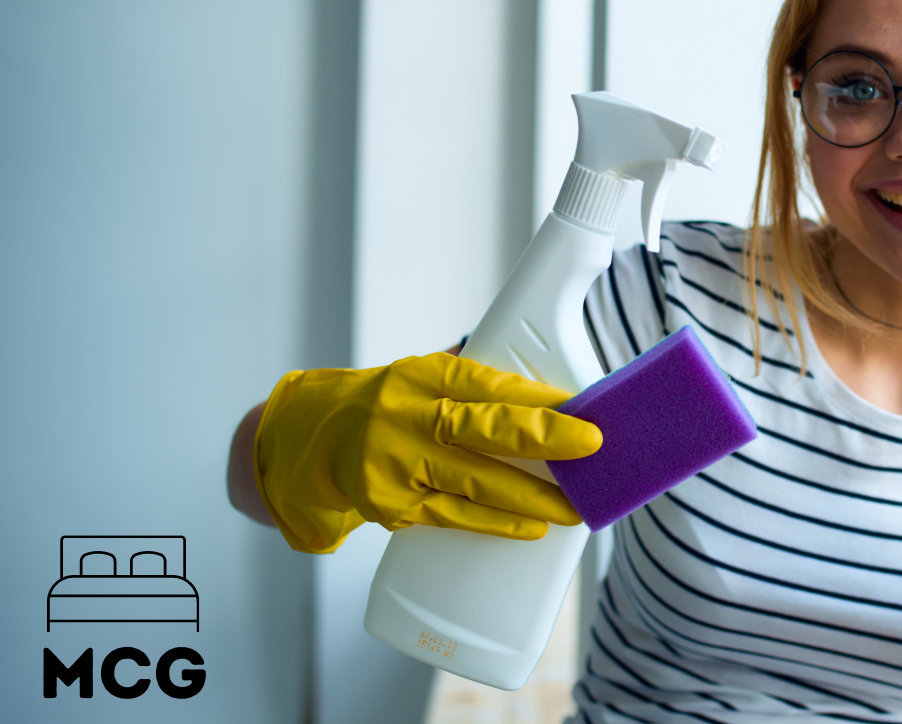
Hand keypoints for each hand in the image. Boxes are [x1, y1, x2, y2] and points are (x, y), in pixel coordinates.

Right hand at [254, 353, 601, 552]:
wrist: (307, 442)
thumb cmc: (384, 405)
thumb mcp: (419, 377)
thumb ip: (474, 380)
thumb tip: (549, 389)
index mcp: (422, 375)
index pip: (488, 382)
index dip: (537, 396)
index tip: (582, 404)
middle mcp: (406, 415)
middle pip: (484, 428)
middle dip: (544, 437)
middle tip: (592, 445)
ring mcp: (395, 463)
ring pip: (475, 482)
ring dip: (532, 496)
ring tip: (576, 506)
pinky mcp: (390, 505)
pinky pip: (453, 516)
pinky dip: (497, 523)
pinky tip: (532, 527)